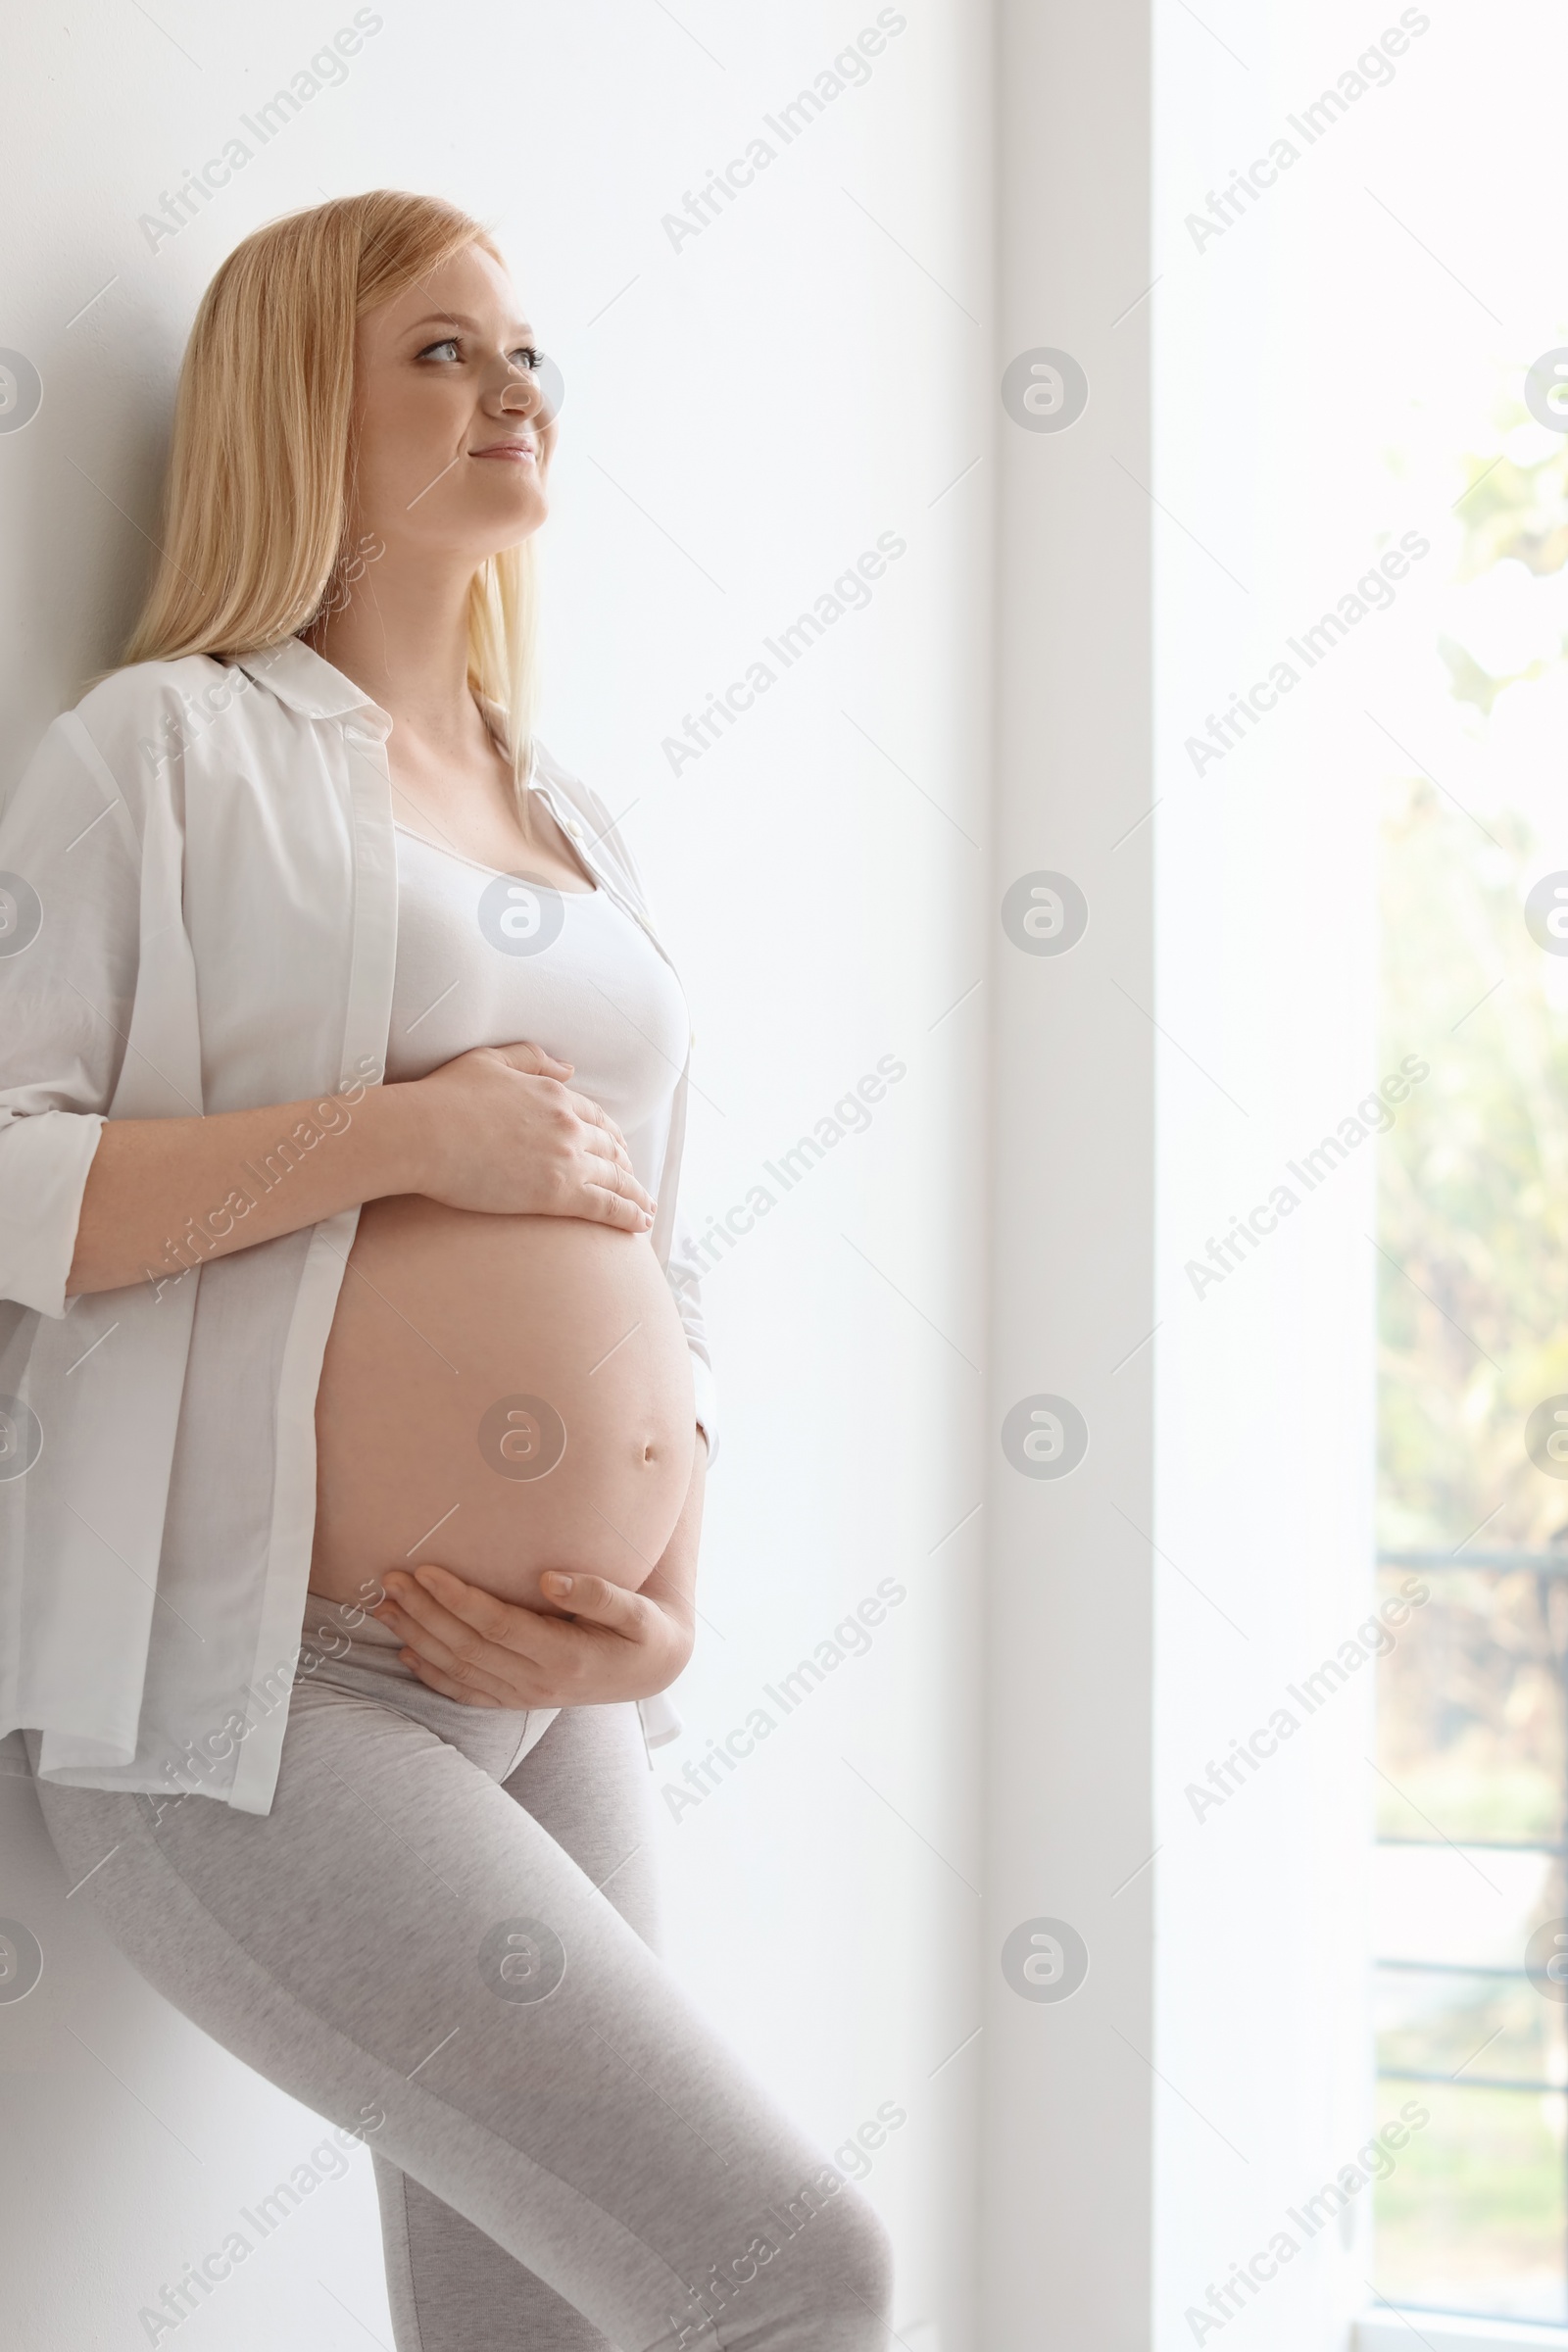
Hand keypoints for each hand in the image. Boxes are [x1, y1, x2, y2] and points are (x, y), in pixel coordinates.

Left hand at [369, 1560, 693, 1707]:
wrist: (652, 1672)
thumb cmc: (645, 1631)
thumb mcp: (639, 1612)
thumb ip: (599, 1594)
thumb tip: (550, 1578)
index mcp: (564, 1658)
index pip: (496, 1627)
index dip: (458, 1600)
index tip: (426, 1570)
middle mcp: (537, 1684)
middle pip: (466, 1648)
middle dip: (423, 1612)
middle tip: (389, 1578)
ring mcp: (522, 1697)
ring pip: (457, 1670)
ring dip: (416, 1637)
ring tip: (384, 1605)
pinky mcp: (514, 1701)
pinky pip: (464, 1692)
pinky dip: (430, 1674)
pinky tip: (404, 1652)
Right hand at [399, 1040, 655, 1229]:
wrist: (424, 1134)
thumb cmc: (444, 1098)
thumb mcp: (490, 1060)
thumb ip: (532, 1060)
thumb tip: (568, 1069)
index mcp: (554, 1095)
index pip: (595, 1118)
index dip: (610, 1135)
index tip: (617, 1149)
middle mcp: (568, 1125)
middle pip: (610, 1149)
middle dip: (625, 1166)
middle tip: (632, 1182)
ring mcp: (566, 1160)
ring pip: (615, 1179)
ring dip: (635, 1194)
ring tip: (645, 1209)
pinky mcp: (557, 1195)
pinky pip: (606, 1207)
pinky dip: (629, 1216)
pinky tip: (641, 1224)